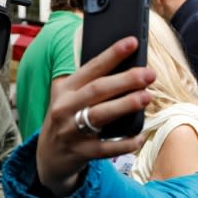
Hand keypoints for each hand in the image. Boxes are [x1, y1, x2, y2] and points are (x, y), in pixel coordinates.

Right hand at [36, 36, 154, 195]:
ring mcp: (71, 132)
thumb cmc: (67, 119)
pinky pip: (106, 148)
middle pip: (98, 89)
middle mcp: (65, 108)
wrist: (48, 156)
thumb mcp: (70, 97)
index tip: (133, 42)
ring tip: (147, 96)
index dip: (112, 54)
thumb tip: (129, 69)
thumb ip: (91, 84)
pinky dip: (124, 144)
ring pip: (100, 115)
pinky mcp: (80, 153)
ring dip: (125, 105)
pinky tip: (139, 137)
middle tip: (149, 74)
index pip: (91, 68)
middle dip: (125, 80)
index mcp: (65, 89)